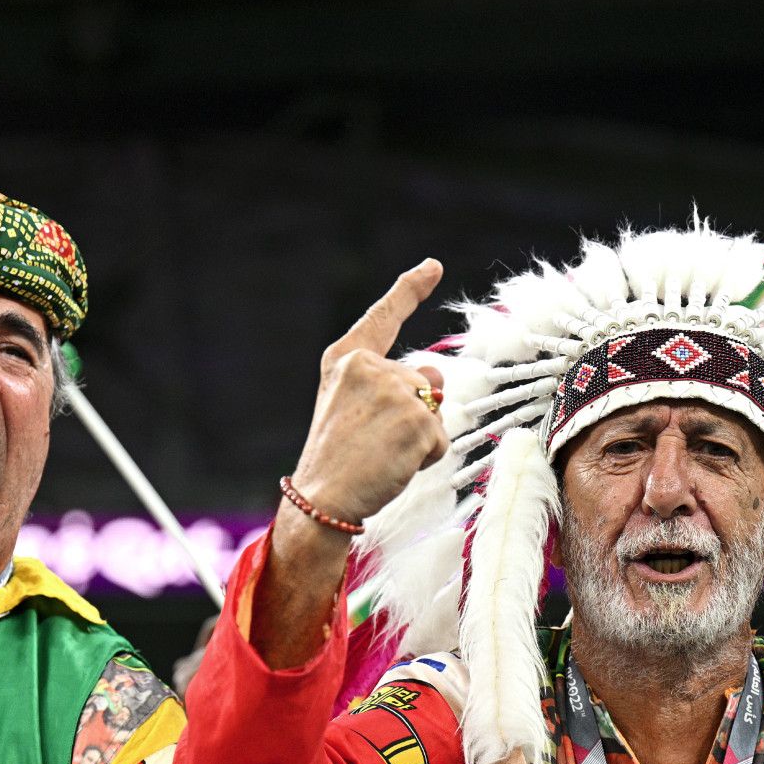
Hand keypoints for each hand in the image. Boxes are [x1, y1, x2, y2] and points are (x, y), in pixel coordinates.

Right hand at [288, 260, 449, 525]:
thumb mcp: (350, 406)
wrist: (323, 497)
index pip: (384, 317)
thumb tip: (437, 378)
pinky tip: (394, 465)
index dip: (410, 289)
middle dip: (415, 414)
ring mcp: (395, 391)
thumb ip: (390, 383)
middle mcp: (369, 366)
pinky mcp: (417, 420)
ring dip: (420, 437)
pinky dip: (426, 458)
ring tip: (382, 454)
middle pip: (425, 381)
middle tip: (374, 443)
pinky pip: (441, 439)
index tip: (432, 266)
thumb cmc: (336, 458)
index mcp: (346, 359)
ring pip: (435, 410)